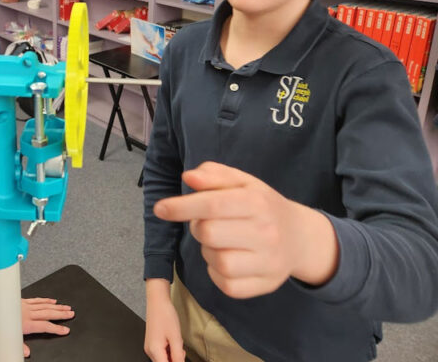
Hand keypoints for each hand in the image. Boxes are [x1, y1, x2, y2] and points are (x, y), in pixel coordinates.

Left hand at [21, 297, 73, 356]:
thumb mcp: (8, 339)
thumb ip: (20, 346)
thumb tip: (27, 353)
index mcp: (26, 324)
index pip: (45, 326)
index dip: (56, 329)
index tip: (66, 330)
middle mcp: (28, 313)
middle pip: (48, 314)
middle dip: (61, 314)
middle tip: (71, 314)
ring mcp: (26, 306)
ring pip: (45, 306)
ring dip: (57, 307)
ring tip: (65, 307)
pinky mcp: (23, 301)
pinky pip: (37, 299)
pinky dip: (46, 300)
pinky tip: (52, 300)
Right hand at [145, 279, 184, 361]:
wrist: (158, 301)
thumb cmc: (165, 315)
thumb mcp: (176, 338)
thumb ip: (178, 356)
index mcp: (154, 350)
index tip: (180, 357)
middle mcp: (149, 351)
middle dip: (175, 360)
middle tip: (180, 349)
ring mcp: (150, 347)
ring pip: (163, 359)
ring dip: (172, 356)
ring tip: (176, 342)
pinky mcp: (152, 343)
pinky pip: (161, 353)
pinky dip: (169, 351)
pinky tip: (172, 341)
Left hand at [153, 162, 337, 298]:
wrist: (300, 237)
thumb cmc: (262, 205)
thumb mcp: (242, 182)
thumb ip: (214, 175)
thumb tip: (188, 177)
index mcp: (258, 202)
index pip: (213, 205)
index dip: (182, 207)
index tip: (160, 208)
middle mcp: (266, 232)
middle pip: (209, 234)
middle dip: (197, 227)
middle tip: (206, 223)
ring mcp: (268, 262)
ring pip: (216, 261)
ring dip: (207, 251)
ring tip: (220, 241)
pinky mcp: (265, 285)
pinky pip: (226, 285)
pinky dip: (217, 273)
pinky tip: (227, 259)